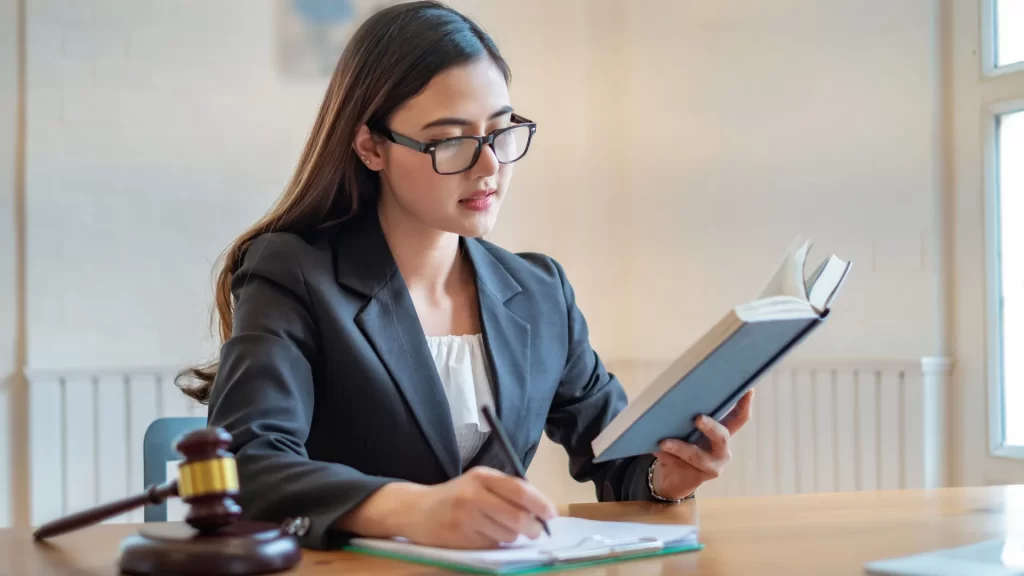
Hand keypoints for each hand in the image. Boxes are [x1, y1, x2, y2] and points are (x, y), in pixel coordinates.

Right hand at [407, 467, 556, 548]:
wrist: (417, 510)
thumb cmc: (456, 495)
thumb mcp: (478, 482)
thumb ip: (506, 490)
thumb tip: (540, 509)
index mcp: (482, 476)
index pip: (520, 490)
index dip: (540, 504)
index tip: (551, 514)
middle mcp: (474, 496)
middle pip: (517, 517)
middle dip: (533, 528)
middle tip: (535, 531)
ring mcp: (467, 519)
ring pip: (507, 535)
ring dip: (513, 536)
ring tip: (501, 528)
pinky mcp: (462, 539)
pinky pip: (493, 545)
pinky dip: (496, 543)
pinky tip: (484, 534)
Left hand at [651, 389, 753, 499]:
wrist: (672, 478)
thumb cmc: (681, 445)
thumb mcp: (684, 430)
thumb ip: (684, 419)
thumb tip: (670, 403)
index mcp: (721, 432)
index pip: (738, 418)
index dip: (744, 405)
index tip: (748, 390)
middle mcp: (722, 449)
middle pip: (722, 436)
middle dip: (710, 427)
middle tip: (697, 418)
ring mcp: (712, 465)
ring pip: (698, 455)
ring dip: (680, 447)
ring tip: (664, 442)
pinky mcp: (698, 477)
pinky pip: (682, 465)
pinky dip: (667, 457)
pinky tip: (656, 450)